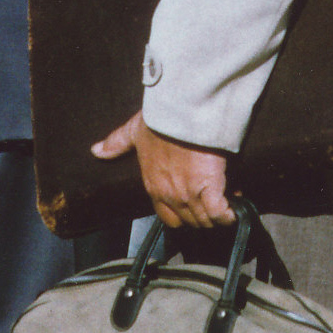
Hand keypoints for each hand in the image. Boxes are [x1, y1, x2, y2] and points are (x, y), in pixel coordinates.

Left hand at [92, 112, 234, 228]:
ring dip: (217, 214)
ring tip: (228, 200)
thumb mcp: (134, 131)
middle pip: (190, 221)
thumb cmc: (160, 119)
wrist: (181, 111)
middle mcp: (170, 196)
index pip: (168, 218)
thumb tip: (96, 151)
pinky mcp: (209, 189)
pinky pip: (220, 213)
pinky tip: (235, 207)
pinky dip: (229, 214)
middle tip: (215, 200)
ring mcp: (189, 195)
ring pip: (205, 220)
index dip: (183, 213)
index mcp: (153, 186)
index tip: (195, 201)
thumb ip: (116, 143)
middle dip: (203, 215)